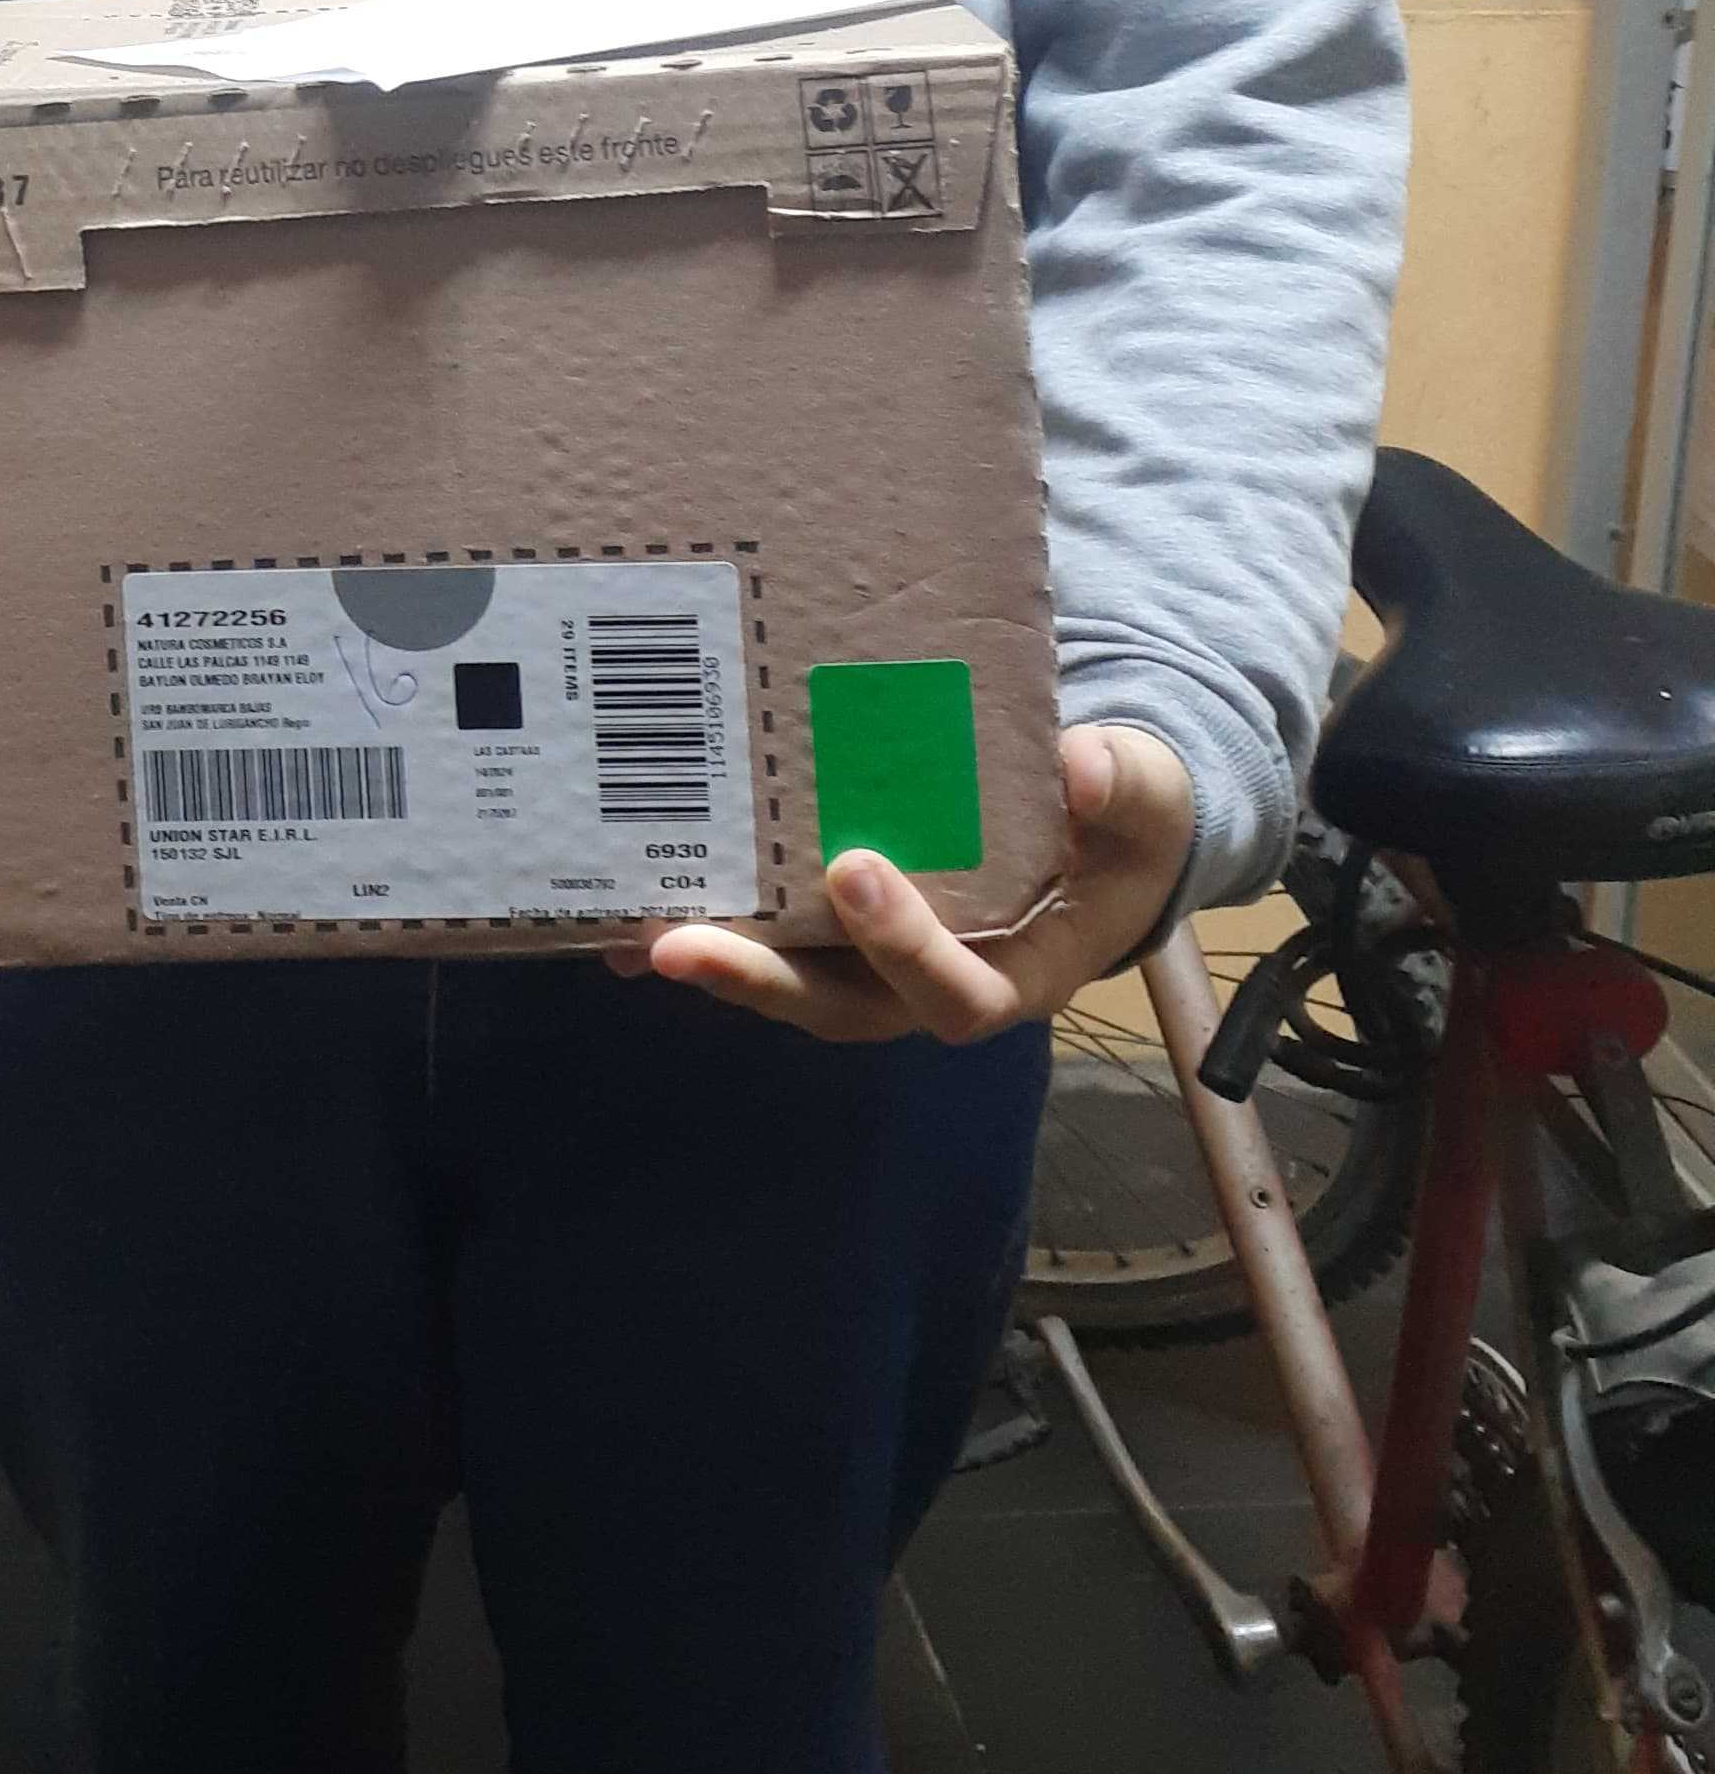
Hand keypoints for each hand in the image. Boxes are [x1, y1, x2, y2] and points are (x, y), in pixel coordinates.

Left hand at [615, 722, 1194, 1044]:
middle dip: (763, 981)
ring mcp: (875, 959)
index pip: (957, 994)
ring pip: (794, 980)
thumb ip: (1124, 788)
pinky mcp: (834, 924)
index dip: (903, 948)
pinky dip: (709, 923)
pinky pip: (772, 934)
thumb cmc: (1121, 824)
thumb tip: (1080, 764)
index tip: (853, 870)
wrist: (1098, 822)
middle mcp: (933, 981)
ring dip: (718, 961)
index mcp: (1019, 971)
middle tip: (681, 942)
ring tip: (633, 935)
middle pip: (844, 1008)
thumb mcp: (1147, 803)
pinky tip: (627, 904)